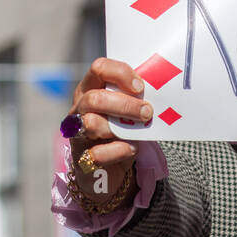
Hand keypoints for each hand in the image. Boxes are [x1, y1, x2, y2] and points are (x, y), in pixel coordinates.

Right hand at [66, 58, 151, 201]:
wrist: (109, 168)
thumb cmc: (121, 130)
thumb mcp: (125, 109)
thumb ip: (134, 98)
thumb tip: (159, 91)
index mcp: (90, 88)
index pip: (99, 68)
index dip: (120, 73)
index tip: (140, 87)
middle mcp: (79, 108)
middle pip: (95, 98)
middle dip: (125, 105)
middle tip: (147, 112)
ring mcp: (77, 132)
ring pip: (92, 124)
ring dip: (122, 127)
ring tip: (140, 131)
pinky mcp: (82, 156)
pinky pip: (97, 153)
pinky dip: (119, 150)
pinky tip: (131, 148)